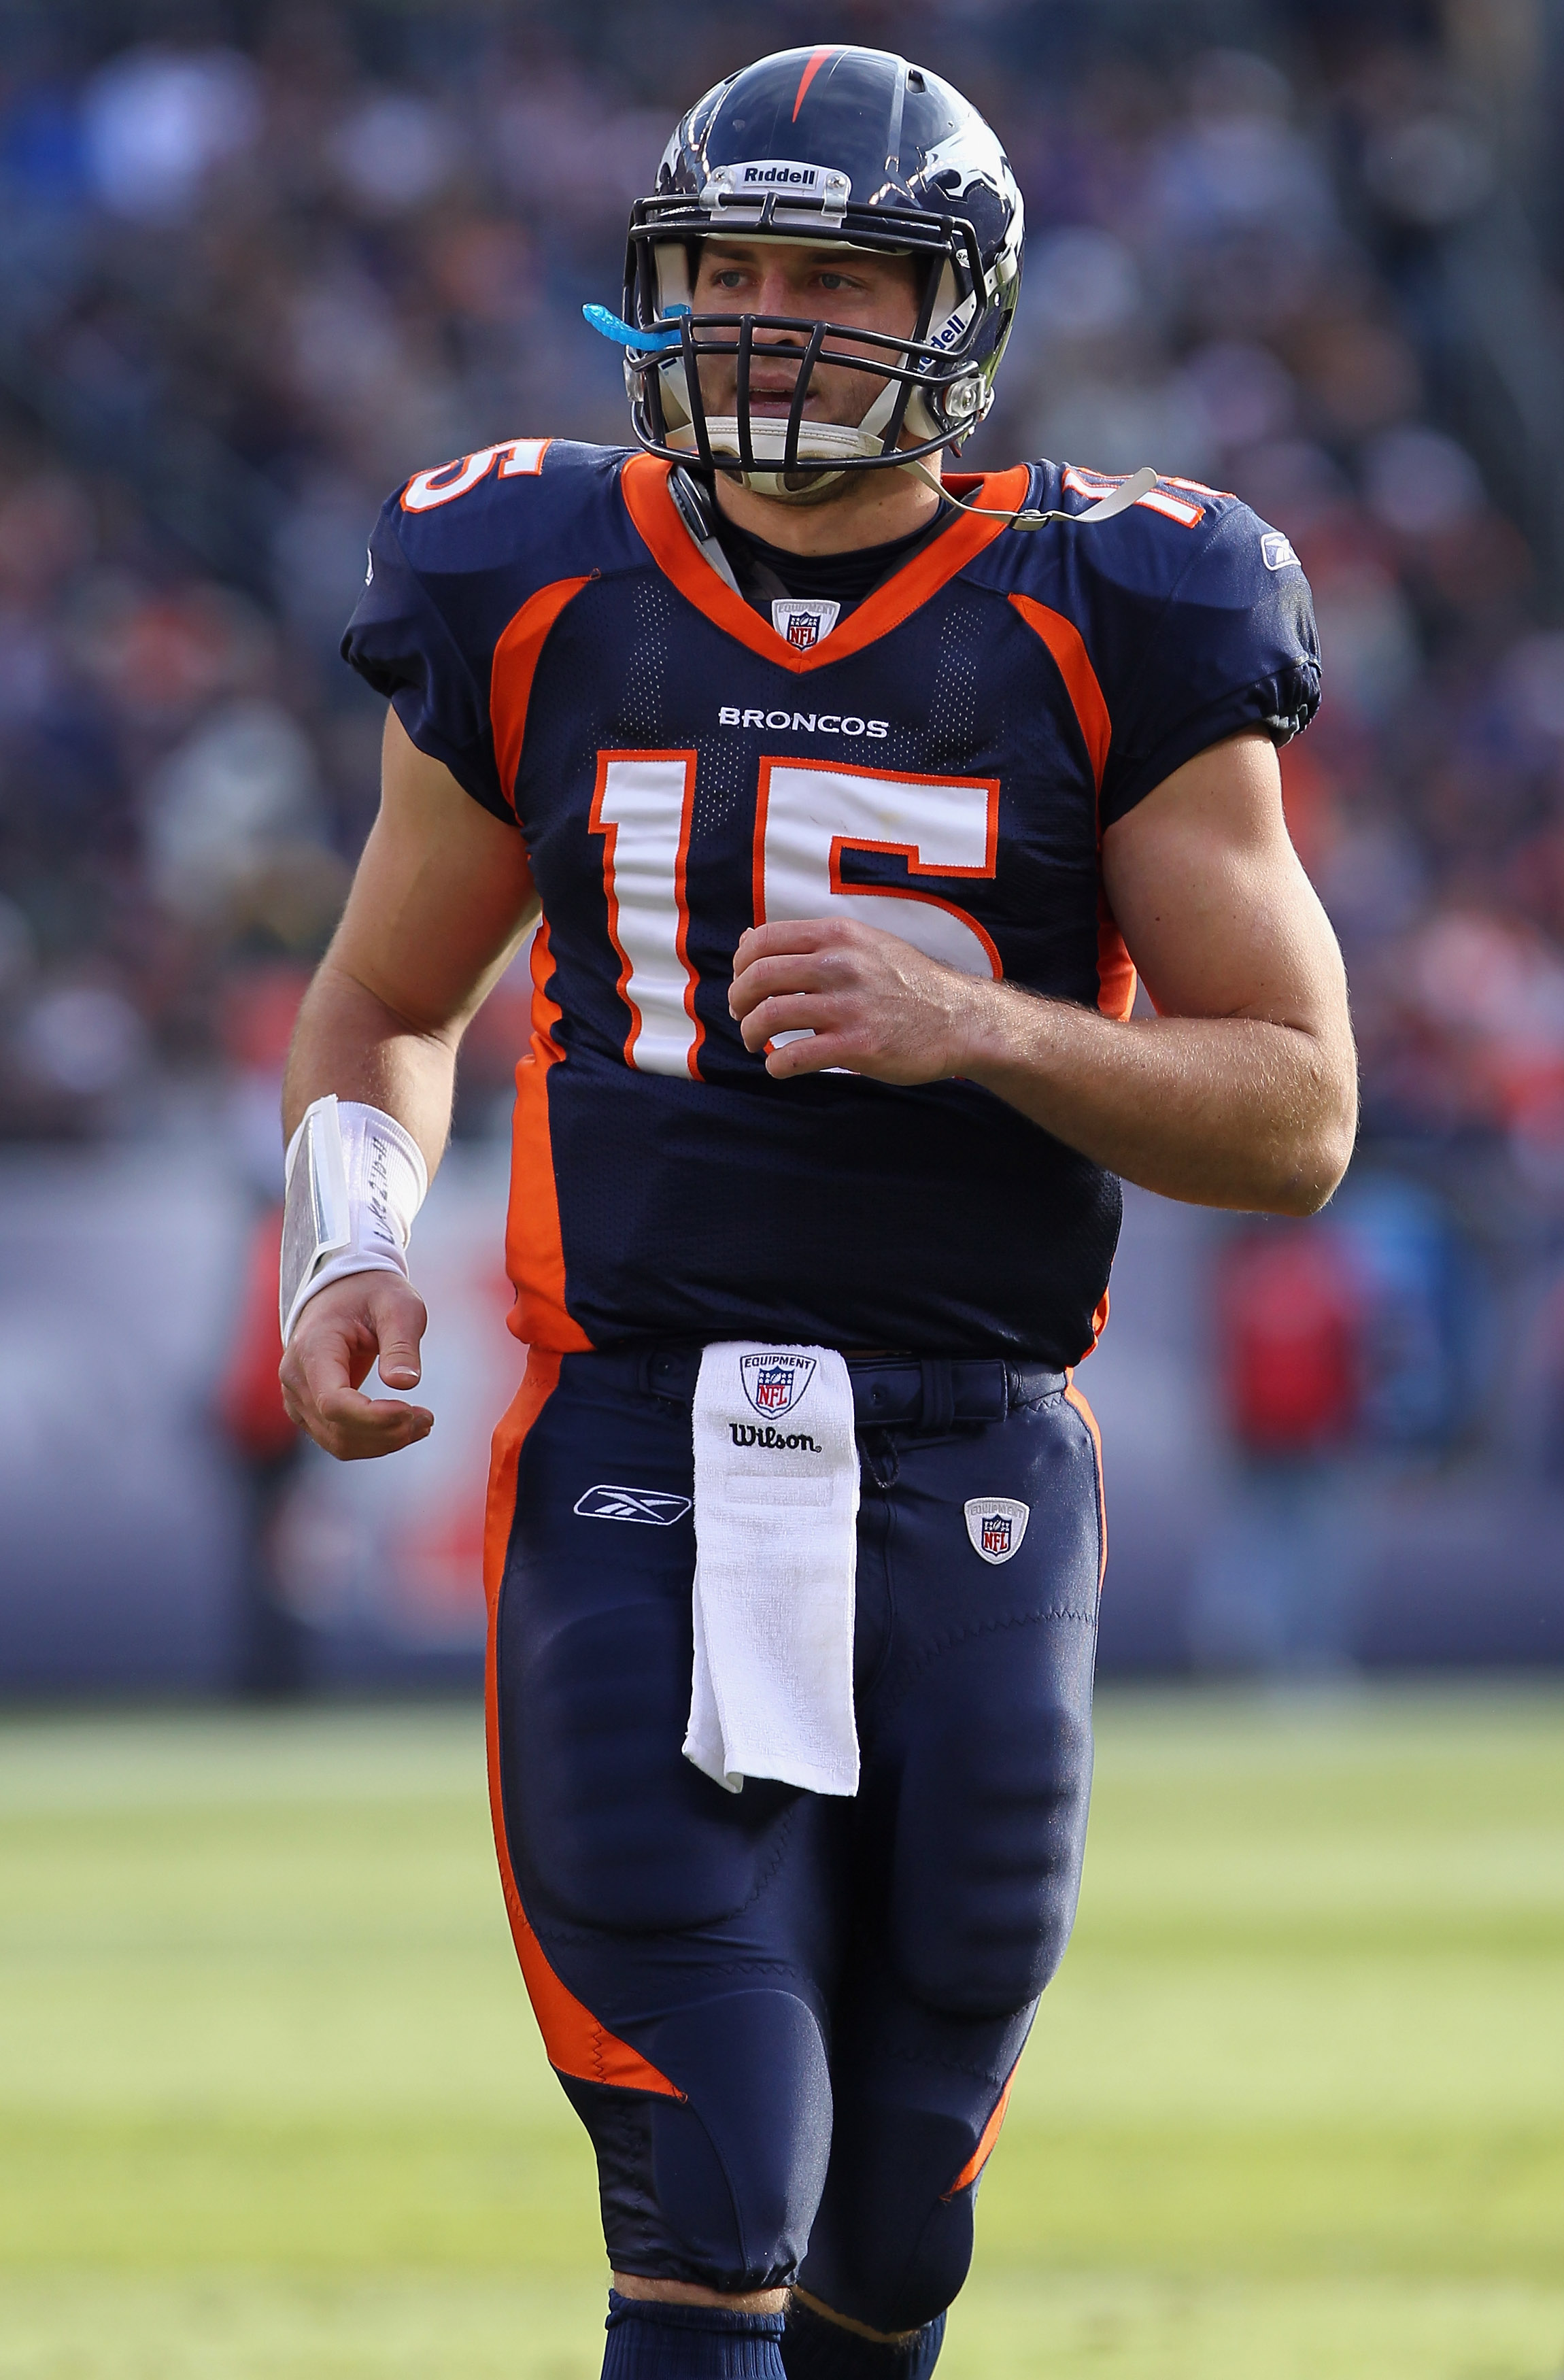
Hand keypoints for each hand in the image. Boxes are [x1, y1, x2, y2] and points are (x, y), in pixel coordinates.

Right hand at [279, 1272, 432, 1460]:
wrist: (345, 1291)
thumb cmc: (373, 1294)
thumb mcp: (398, 1305)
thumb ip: (401, 1344)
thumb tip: (404, 1384)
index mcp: (313, 1347)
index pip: (334, 1402)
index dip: (374, 1417)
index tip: (412, 1411)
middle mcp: (296, 1377)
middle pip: (338, 1428)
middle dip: (387, 1432)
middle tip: (428, 1419)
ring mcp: (297, 1398)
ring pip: (338, 1443)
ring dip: (384, 1442)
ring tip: (422, 1423)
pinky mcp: (309, 1411)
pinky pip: (339, 1441)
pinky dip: (374, 1442)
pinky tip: (404, 1427)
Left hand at [728, 916, 985, 1082]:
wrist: (960, 1019)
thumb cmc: (909, 982)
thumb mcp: (864, 944)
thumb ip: (810, 942)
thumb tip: (748, 939)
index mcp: (838, 935)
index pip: (763, 941)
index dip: (740, 964)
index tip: (743, 983)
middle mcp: (840, 964)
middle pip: (759, 977)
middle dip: (739, 1000)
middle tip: (743, 1016)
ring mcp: (848, 1006)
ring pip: (770, 1016)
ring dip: (750, 1033)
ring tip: (756, 1043)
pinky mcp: (857, 1046)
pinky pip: (795, 1056)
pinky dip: (776, 1064)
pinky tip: (779, 1066)